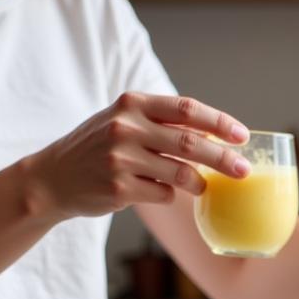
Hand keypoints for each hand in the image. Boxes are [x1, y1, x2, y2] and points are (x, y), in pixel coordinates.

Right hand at [26, 93, 250, 219]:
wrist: (54, 177)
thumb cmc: (98, 148)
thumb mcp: (124, 121)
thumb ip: (162, 123)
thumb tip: (215, 134)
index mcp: (132, 103)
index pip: (186, 109)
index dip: (219, 122)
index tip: (242, 136)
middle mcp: (126, 127)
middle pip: (189, 142)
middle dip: (223, 158)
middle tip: (244, 170)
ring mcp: (121, 159)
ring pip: (180, 173)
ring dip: (198, 183)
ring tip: (202, 186)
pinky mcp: (120, 188)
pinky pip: (163, 195)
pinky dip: (169, 195)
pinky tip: (157, 191)